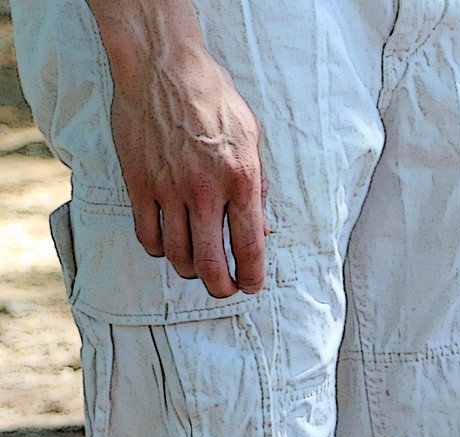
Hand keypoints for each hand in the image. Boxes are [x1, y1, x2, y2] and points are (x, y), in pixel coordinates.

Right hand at [104, 30, 265, 296]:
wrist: (163, 68)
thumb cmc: (214, 100)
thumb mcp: (252, 139)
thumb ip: (259, 187)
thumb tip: (265, 228)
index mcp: (241, 181)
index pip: (250, 246)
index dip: (253, 276)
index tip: (252, 287)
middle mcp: (205, 190)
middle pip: (210, 262)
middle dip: (220, 287)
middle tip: (224, 289)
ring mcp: (168, 188)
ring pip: (176, 254)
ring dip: (189, 269)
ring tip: (198, 267)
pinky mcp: (138, 182)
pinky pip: (146, 234)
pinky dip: (158, 249)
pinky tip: (167, 245)